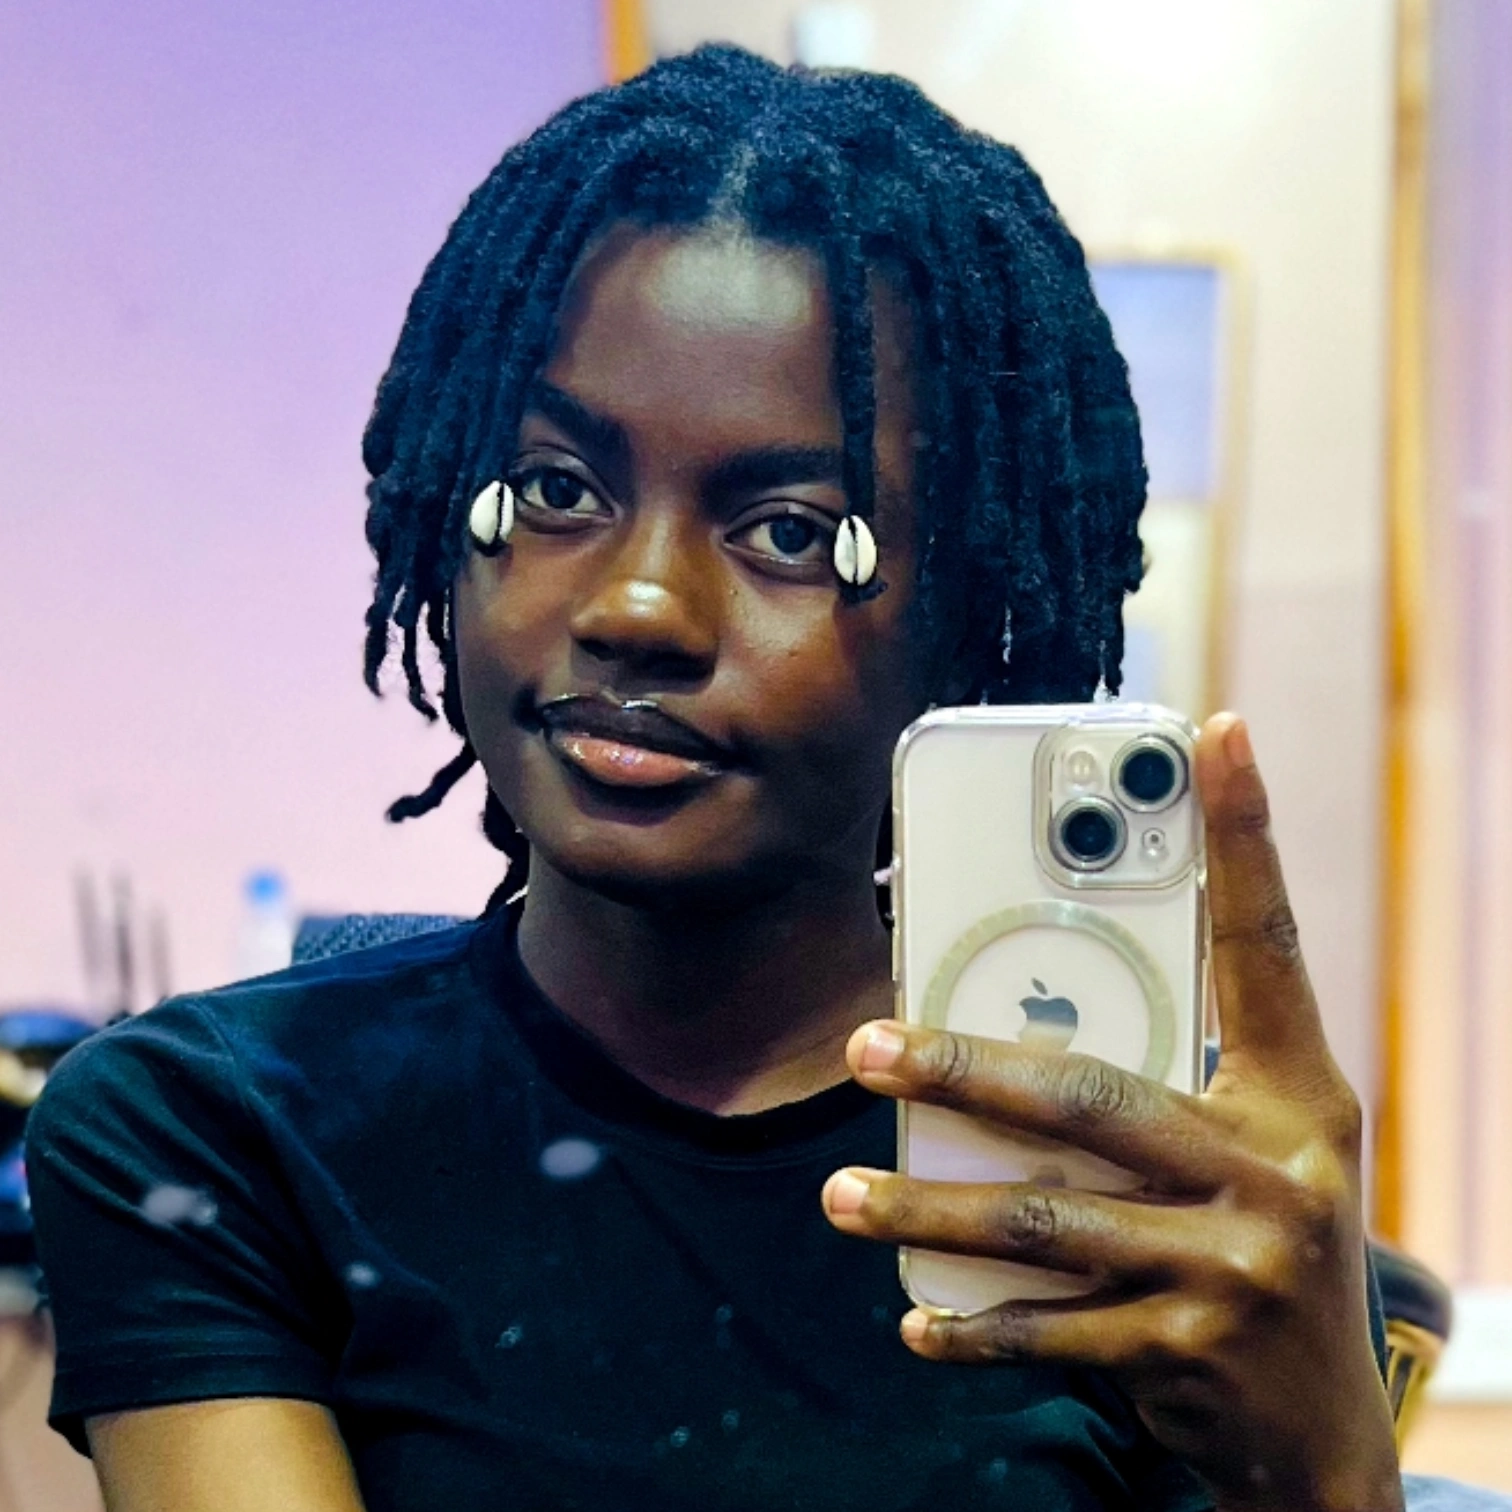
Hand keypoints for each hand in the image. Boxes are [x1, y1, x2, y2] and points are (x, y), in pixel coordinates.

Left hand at [822, 714, 1402, 1511]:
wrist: (1318, 1431)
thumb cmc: (1259, 1245)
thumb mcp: (1244, 1149)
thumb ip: (1157, 1078)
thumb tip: (1003, 1013)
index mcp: (1297, 1095)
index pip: (1265, 944)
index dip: (1245, 836)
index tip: (1213, 734)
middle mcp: (1276, 1170)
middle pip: (1091, 1092)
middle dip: (963, 1069)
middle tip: (866, 1048)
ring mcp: (1235, 1268)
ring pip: (1046, 1216)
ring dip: (929, 1208)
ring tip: (840, 1201)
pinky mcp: (1187, 1352)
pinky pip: (1052, 1327)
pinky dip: (974, 1322)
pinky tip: (915, 1317)